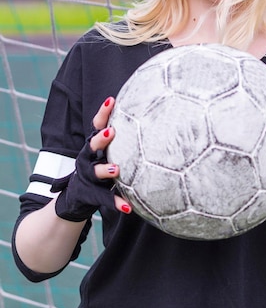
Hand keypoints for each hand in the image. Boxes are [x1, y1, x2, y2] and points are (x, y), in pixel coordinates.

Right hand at [51, 97, 131, 220]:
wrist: (75, 198)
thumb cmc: (98, 168)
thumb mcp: (105, 151)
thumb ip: (121, 138)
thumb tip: (148, 115)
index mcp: (93, 145)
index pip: (97, 125)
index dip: (103, 112)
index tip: (111, 100)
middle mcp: (87, 158)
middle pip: (92, 145)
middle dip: (100, 138)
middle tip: (111, 132)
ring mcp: (87, 177)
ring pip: (96, 172)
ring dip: (106, 170)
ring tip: (117, 170)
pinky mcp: (89, 194)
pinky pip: (104, 199)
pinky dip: (116, 202)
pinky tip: (127, 207)